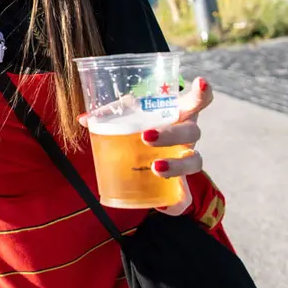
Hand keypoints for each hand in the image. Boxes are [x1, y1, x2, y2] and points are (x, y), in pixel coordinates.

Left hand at [78, 76, 213, 215]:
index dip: (202, 92)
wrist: (146, 170)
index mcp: (177, 114)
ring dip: (176, 164)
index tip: (200, 82)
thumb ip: (109, 116)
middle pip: (192, 131)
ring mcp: (187, 162)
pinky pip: (185, 197)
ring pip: (194, 161)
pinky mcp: (182, 189)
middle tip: (147, 135)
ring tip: (155, 166)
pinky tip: (164, 205)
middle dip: (172, 132)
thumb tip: (85, 119)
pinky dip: (176, 202)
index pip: (197, 100)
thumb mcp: (126, 120)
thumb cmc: (139, 132)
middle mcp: (187, 137)